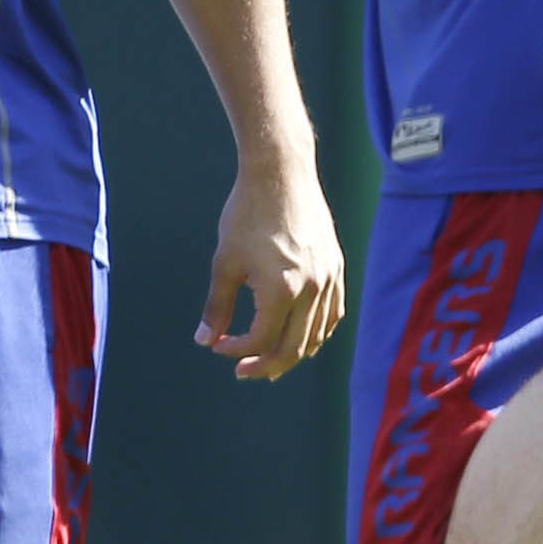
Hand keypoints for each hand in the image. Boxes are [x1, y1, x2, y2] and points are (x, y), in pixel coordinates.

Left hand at [195, 151, 344, 381]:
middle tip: (244, 371)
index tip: (218, 345)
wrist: (281, 173)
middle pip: (294, 347)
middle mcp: (313, 288)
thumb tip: (205, 340)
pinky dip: (318, 331)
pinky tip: (300, 335)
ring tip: (271, 361)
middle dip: (267, 364)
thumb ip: (217, 306)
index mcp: (283, 289)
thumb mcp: (224, 262)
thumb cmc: (247, 213)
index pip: (262, 339)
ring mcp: (329, 278)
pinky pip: (333, 313)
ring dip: (294, 353)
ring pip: (318, 335)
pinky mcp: (337, 267)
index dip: (237, 349)